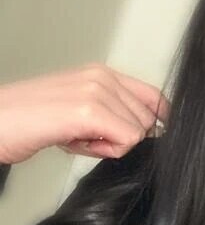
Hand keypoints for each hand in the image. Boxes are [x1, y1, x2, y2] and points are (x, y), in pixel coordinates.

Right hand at [0, 63, 170, 164]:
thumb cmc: (27, 121)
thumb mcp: (76, 110)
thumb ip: (109, 113)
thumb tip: (140, 132)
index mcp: (100, 74)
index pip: (153, 96)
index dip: (158, 121)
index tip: (150, 136)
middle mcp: (102, 77)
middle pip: (148, 119)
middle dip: (122, 137)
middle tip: (87, 138)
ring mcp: (96, 91)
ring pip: (138, 131)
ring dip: (110, 145)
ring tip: (76, 138)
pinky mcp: (89, 111)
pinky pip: (127, 140)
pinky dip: (106, 151)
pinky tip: (76, 143)